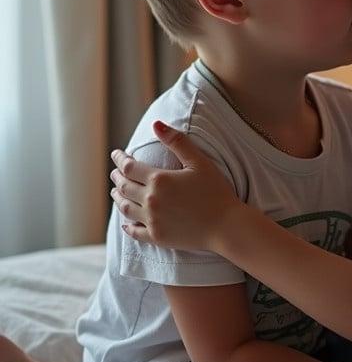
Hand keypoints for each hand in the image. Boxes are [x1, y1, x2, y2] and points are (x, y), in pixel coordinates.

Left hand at [109, 121, 239, 250]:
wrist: (226, 226)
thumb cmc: (217, 191)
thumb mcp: (200, 162)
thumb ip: (177, 142)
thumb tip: (156, 124)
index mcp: (159, 179)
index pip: (129, 167)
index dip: (119, 159)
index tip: (116, 154)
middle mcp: (151, 200)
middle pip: (124, 187)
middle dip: (117, 177)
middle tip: (114, 172)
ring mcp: (152, 220)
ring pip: (125, 208)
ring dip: (117, 198)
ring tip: (115, 192)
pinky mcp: (157, 237)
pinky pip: (135, 232)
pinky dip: (127, 226)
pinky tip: (125, 224)